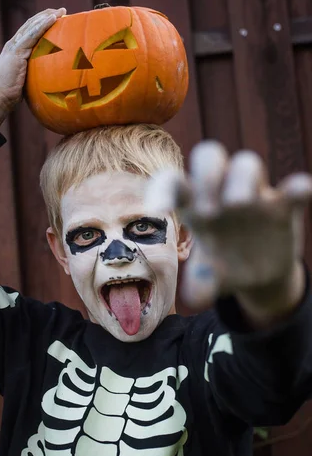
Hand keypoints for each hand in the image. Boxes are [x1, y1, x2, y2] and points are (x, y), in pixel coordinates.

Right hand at [0, 8, 65, 127]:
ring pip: (32, 26)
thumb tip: (47, 79)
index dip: (42, 23)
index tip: (56, 19)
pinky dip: (43, 25)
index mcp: (14, 50)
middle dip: (46, 16)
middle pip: (31, 24)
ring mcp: (14, 47)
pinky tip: (53, 19)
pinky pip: (32, 34)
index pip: (29, 32)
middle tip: (62, 11)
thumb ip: (33, 74)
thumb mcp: (25, 80)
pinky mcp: (17, 52)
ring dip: (47, 16)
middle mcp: (13, 45)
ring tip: (61, 11)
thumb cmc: (11, 95)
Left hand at [147, 142, 311, 322]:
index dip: (163, 188)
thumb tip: (193, 300)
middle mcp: (221, 192)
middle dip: (206, 175)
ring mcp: (254, 195)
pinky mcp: (284, 206)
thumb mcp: (208, 278)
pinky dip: (298, 186)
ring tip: (238, 204)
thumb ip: (200, 284)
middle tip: (208, 212)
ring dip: (241, 178)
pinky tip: (300, 190)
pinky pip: (293, 188)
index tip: (157, 208)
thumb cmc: (224, 267)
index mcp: (195, 205)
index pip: (175, 182)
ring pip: (247, 162)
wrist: (259, 276)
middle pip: (210, 155)